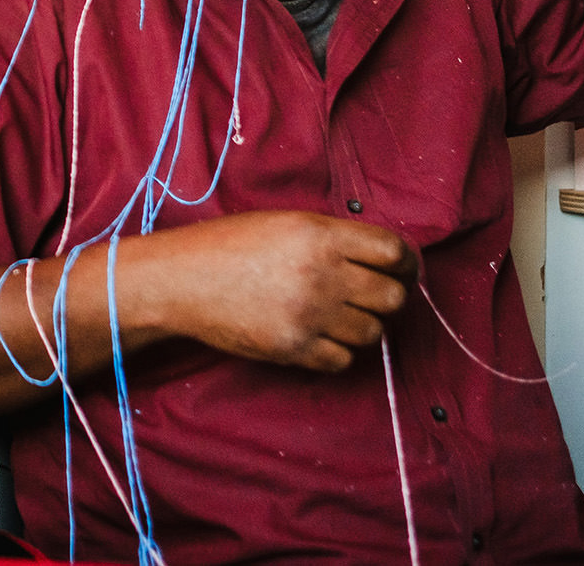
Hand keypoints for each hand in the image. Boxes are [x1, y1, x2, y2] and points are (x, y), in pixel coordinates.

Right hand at [129, 210, 416, 372]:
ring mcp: (309, 315)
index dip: (403, 263)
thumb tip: (382, 259)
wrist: (179, 280)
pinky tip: (316, 335)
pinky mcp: (294, 349)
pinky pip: (343, 359)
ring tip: (334, 316)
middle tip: (365, 295)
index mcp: (319, 236)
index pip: (393, 252)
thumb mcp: (283, 223)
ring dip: (360, 325)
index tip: (398, 270)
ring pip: (372, 332)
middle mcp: (321, 275)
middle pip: (392, 297)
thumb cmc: (227, 245)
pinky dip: (336, 350)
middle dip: (384, 296)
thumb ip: (333, 238)